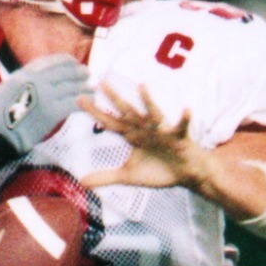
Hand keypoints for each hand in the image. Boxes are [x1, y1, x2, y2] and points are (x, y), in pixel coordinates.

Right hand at [0, 54, 89, 157]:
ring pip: (73, 86)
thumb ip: (23, 79)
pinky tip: (91, 101)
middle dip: (79, 71)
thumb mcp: (6, 87)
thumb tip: (35, 76)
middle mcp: (38, 81)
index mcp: (26, 73)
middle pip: (66, 71)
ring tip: (92, 87)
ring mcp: (47, 95)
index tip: (73, 62)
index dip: (66, 61)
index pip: (52, 61)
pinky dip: (85, 101)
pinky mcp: (53, 112)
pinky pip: (75, 102)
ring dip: (86, 86)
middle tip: (87, 73)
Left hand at [79, 80, 212, 192]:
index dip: (95, 112)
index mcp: (132, 136)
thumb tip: (81, 182)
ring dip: (148, 101)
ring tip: (142, 86)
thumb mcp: (128, 176)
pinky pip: (181, 128)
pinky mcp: (179, 138)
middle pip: (127, 112)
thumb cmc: (158, 170)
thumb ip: (106, 177)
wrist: (185, 174)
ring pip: (153, 114)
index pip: (110, 122)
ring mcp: (163, 132)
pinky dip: (184, 119)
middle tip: (101, 82)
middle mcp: (145, 129)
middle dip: (114, 99)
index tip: (79, 99)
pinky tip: (187, 110)